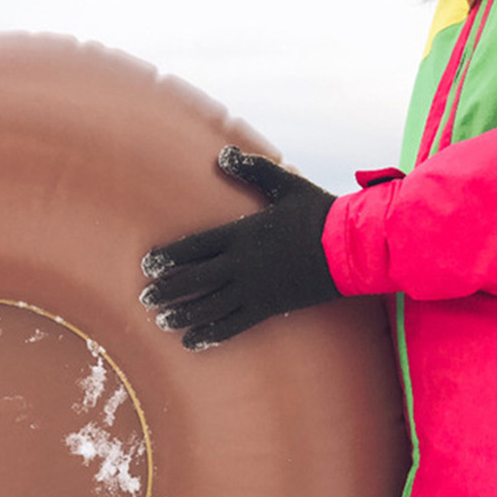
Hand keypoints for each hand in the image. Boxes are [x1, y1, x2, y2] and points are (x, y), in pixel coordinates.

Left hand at [140, 146, 341, 349]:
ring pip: (207, 306)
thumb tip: (223, 153)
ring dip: (182, 315)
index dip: (168, 257)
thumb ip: (252, 171)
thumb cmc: (319, 213)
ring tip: (160, 321)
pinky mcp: (267, 308)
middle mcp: (241, 264)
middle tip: (145, 299)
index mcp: (241, 234)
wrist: (351, 247)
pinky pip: (231, 326)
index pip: (193, 247)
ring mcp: (253, 289)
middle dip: (167, 290)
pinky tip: (190, 343)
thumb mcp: (285, 185)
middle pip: (194, 280)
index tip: (147, 265)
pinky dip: (209, 335)